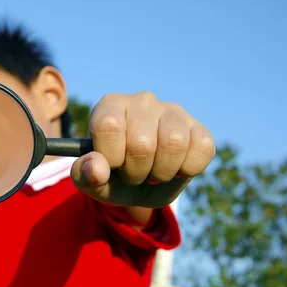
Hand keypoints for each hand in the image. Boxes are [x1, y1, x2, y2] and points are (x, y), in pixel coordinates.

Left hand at [71, 92, 215, 208]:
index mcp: (109, 106)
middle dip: (136, 172)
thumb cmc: (113, 177)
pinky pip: (202, 148)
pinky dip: (188, 169)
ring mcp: (172, 111)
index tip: (112, 166)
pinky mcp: (198, 127)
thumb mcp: (92, 182)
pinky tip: (176, 168)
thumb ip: (84, 176)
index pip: (108, 126)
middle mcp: (141, 101)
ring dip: (162, 172)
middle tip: (133, 173)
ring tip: (153, 172)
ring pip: (174, 142)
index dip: (111, 156)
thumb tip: (97, 169)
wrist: (144, 186)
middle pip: (142, 143)